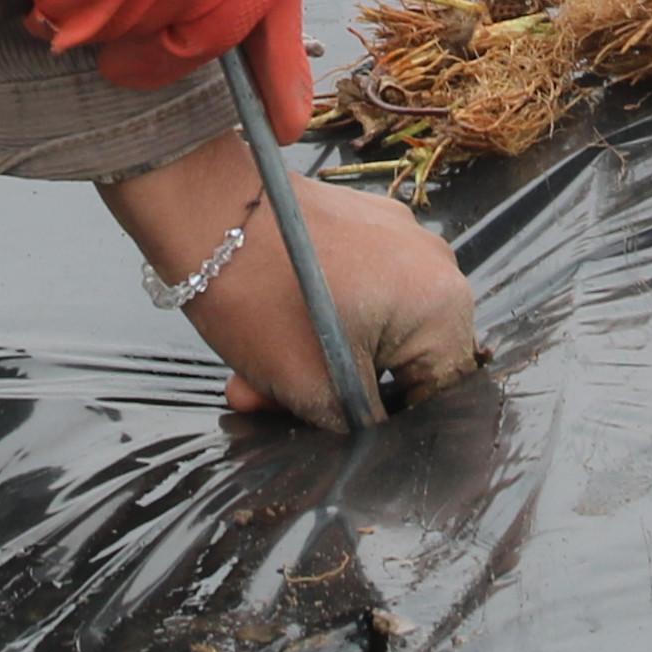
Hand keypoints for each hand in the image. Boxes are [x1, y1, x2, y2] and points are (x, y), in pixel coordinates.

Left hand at [100, 136, 480, 423]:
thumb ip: (360, 429)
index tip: (342, 436)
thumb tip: (369, 443)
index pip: (439, 397)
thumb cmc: (265, 301)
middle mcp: (436, 264)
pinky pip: (357, 289)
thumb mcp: (316, 391)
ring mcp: (400, 235)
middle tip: (282, 409)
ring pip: (372, 326)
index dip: (391, 428)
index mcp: (444, 305)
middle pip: (401, 358)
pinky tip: (269, 341)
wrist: (207, 209)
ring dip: (321, 361)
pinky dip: (320, 320)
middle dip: (340, 393)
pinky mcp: (364, 222)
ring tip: (260, 382)